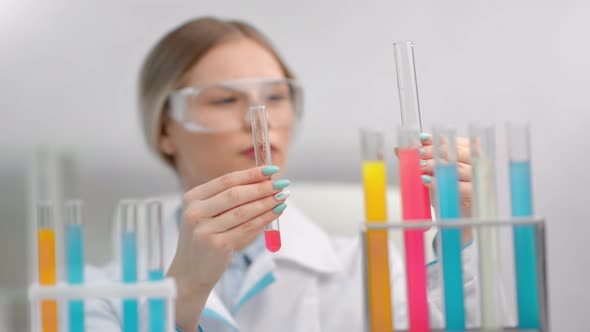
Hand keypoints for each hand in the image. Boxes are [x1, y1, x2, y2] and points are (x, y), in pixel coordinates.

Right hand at [166, 166, 288, 330]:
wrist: (189, 273)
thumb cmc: (204, 239)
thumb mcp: (208, 215)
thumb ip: (229, 199)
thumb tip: (265, 182)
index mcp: (193, 198)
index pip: (226, 181)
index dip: (251, 174)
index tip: (271, 170)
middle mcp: (195, 211)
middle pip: (236, 194)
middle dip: (262, 188)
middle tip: (282, 184)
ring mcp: (204, 229)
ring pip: (244, 211)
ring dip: (267, 203)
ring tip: (282, 197)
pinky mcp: (217, 245)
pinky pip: (247, 228)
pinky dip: (265, 219)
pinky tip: (276, 212)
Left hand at [417, 133, 472, 217]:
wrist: (455, 214)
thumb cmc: (445, 190)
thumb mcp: (429, 173)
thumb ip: (416, 160)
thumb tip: (398, 148)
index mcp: (467, 152)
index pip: (451, 141)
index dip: (435, 140)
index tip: (421, 139)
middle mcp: (475, 163)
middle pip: (456, 152)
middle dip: (435, 151)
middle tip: (419, 153)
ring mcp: (477, 179)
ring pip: (459, 168)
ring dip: (438, 165)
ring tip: (421, 166)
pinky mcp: (475, 194)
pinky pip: (460, 187)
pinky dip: (442, 183)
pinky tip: (426, 180)